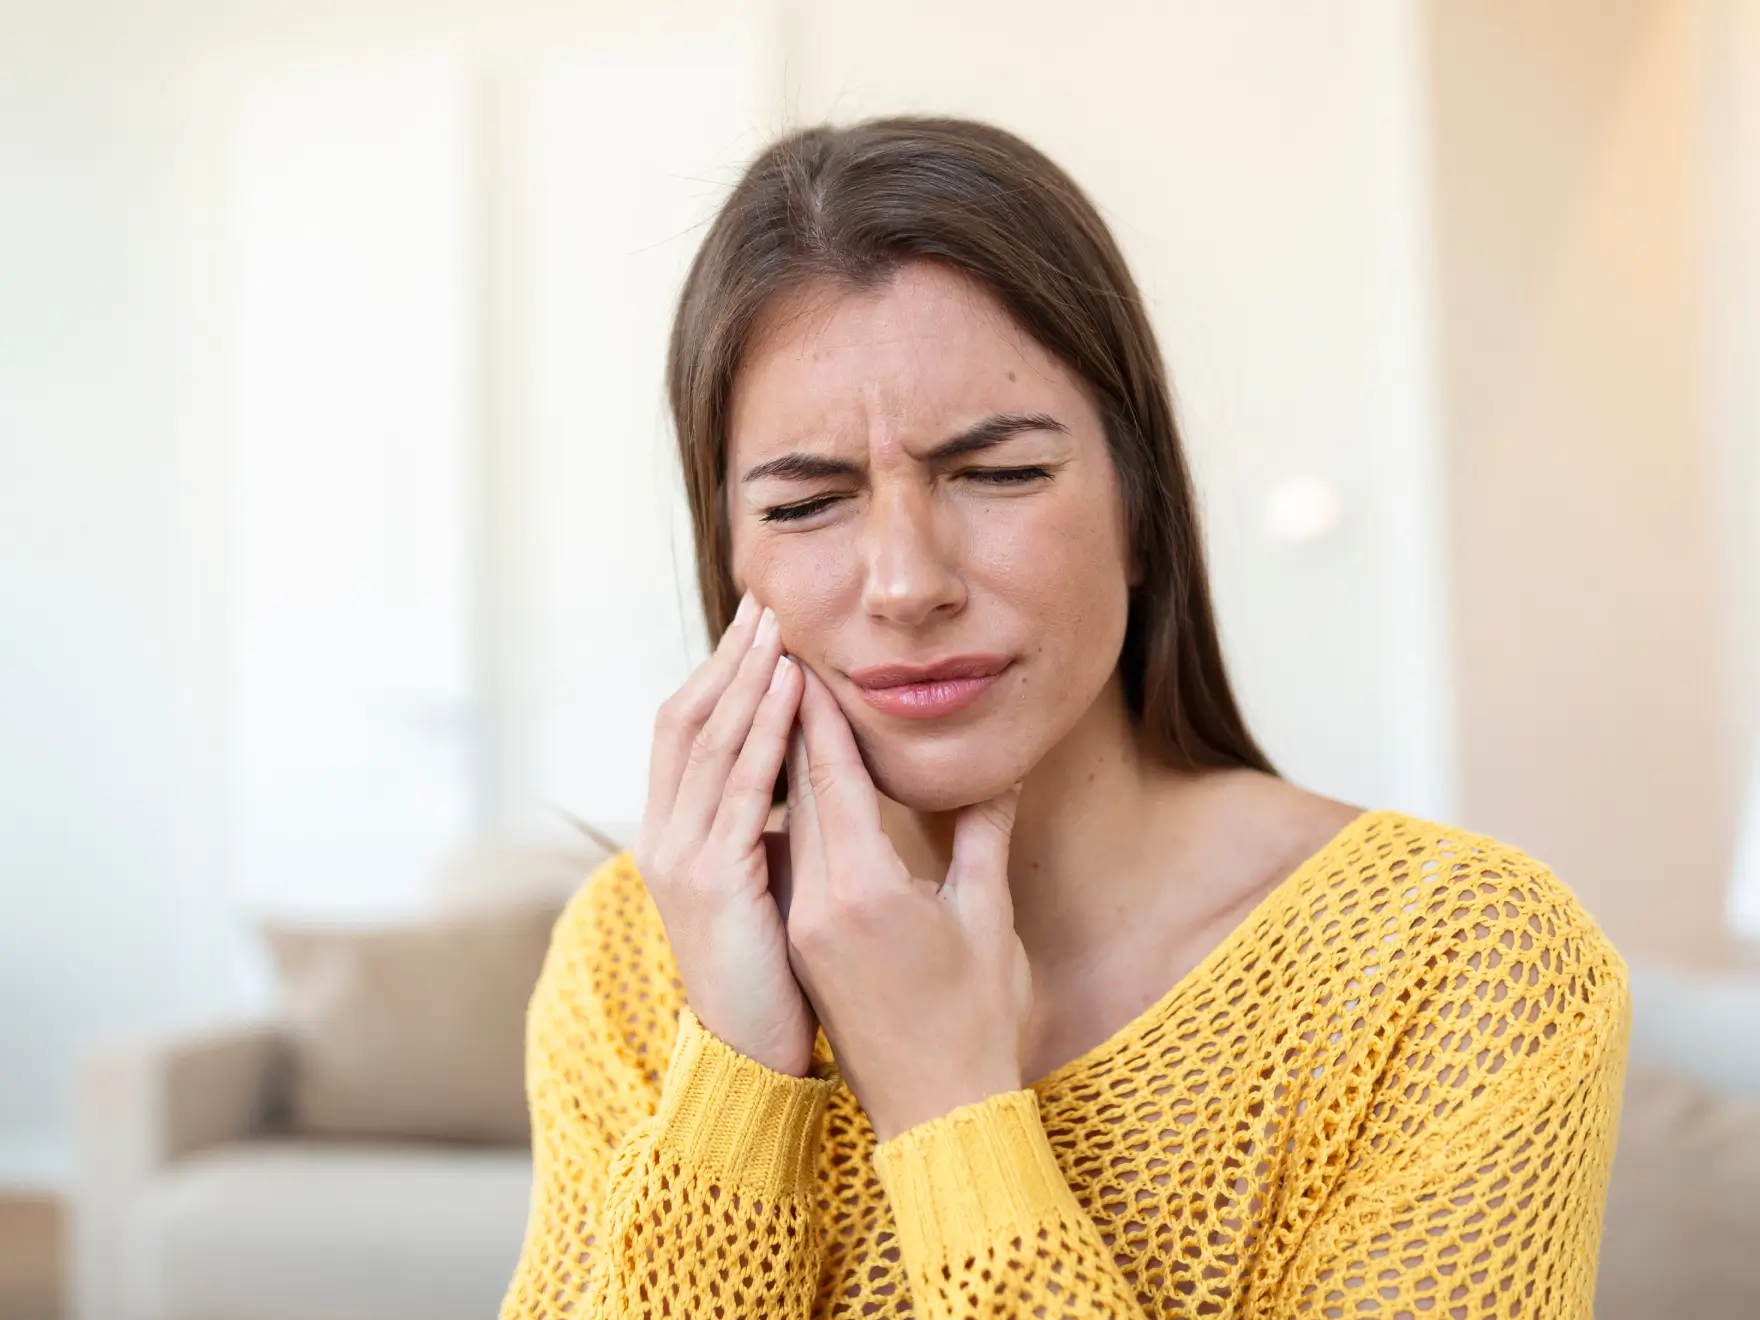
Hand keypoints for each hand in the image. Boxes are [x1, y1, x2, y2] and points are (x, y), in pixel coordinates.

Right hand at [633, 591, 818, 1076]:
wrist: (754, 1058)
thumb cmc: (774, 976)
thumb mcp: (765, 885)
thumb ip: (771, 829)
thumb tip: (802, 780)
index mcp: (674, 835)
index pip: (687, 731)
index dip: (718, 674)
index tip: (757, 627)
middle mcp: (663, 836)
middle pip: (687, 719)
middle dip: (727, 658)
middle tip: (766, 602)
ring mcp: (680, 856)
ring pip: (710, 742)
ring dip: (746, 678)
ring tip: (779, 628)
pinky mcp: (713, 880)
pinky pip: (742, 787)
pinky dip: (765, 731)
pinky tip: (791, 690)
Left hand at [781, 663, 1032, 1141]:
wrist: (936, 1112)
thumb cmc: (977, 1019)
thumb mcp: (987, 918)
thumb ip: (983, 837)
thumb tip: (998, 771)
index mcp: (864, 890)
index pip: (831, 780)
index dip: (817, 715)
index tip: (803, 657)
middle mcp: (818, 904)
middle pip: (796, 793)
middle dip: (789, 722)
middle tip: (780, 655)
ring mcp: (803, 926)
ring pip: (786, 824)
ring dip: (782, 762)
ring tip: (778, 700)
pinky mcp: (803, 944)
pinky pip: (789, 859)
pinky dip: (790, 812)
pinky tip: (792, 783)